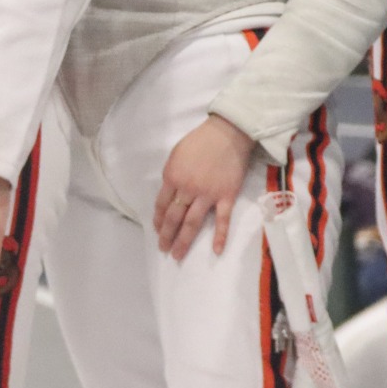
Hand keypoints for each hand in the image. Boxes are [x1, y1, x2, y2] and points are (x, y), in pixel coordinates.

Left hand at [154, 115, 254, 260]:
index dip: (158, 220)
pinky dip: (220, 236)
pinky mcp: (226, 196)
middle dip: (167, 236)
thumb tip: (169, 193)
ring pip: (192, 222)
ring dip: (183, 241)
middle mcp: (187, 189)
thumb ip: (171, 174)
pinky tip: (216, 250)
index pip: (162, 205)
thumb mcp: (177, 154)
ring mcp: (207, 194)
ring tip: (177, 255)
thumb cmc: (201, 140)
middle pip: (174, 218)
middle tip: (163, 249)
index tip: (157, 230)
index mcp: (172, 177)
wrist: (229, 132)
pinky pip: (222, 219)